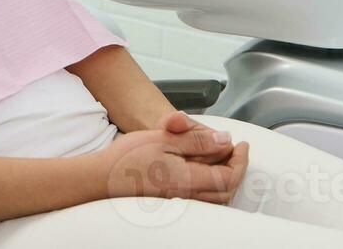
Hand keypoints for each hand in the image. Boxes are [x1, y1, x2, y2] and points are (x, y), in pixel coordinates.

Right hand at [95, 112, 246, 204]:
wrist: (101, 178)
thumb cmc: (128, 158)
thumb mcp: (164, 139)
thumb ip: (198, 141)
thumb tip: (225, 141)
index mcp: (188, 180)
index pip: (229, 176)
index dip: (240, 160)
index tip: (241, 144)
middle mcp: (187, 196)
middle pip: (226, 190)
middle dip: (236, 169)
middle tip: (236, 150)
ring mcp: (178, 202)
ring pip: (215, 197)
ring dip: (224, 177)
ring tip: (221, 157)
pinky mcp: (170, 203)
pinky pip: (201, 198)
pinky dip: (210, 184)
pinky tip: (201, 170)